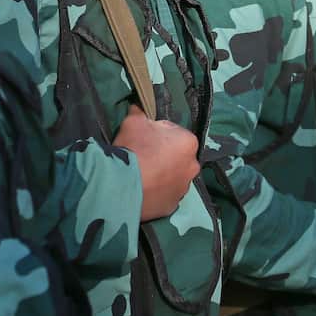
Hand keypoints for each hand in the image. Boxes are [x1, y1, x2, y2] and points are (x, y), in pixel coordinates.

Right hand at [114, 105, 199, 220]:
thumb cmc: (134, 148)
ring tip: (142, 175)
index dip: (158, 134)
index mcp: (188, 142)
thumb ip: (140, 113)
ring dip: (162, 175)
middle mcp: (193, 166)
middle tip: (143, 156)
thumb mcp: (134, 121)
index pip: (174, 133)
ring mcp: (183, 189)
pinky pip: (165, 195)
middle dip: (164, 155)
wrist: (122, 184)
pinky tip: (142, 188)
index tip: (145, 138)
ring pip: (173, 177)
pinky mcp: (172, 206)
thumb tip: (138, 108)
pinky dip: (157, 192)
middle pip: (177, 156)